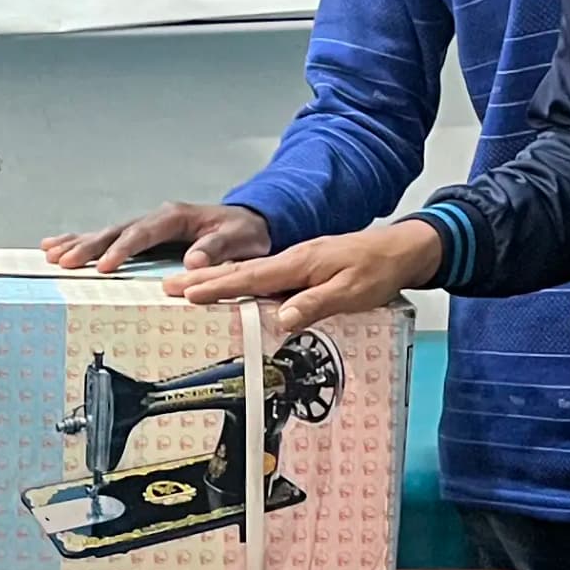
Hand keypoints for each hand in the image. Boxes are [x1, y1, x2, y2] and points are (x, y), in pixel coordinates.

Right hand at [40, 201, 272, 273]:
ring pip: (106, 232)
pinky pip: (109, 238)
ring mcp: (147, 225)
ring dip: (78, 243)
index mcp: (176, 217)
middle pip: (116, 231)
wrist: (249, 223)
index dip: (122, 249)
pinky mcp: (142, 236)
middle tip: (63, 262)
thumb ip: (218, 249)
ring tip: (50, 253)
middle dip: (88, 247)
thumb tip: (192, 262)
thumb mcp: (240, 241)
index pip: (143, 233)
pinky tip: (59, 246)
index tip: (103, 266)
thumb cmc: (245, 233)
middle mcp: (156, 217)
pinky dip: (83, 241)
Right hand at [172, 218, 446, 337]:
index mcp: (298, 263)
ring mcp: (297, 263)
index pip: (249, 277)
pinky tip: (233, 290)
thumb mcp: (350, 292)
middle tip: (168, 287)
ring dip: (216, 280)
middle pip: (239, 272)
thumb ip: (315, 304)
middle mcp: (292, 259)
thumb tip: (281, 319)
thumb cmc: (378, 269)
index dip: (216, 286)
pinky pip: (263, 276)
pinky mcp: (304, 269)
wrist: (402, 250)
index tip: (185, 292)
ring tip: (186, 286)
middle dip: (203, 279)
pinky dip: (240, 281)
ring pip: (248, 273)